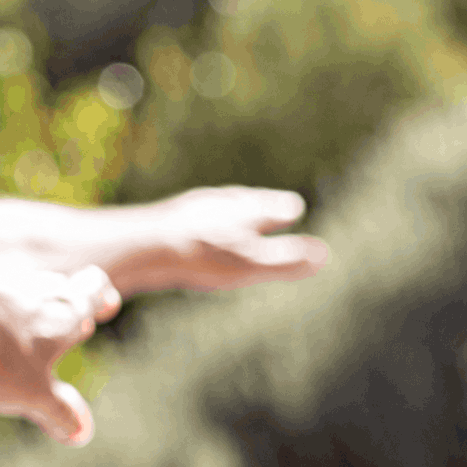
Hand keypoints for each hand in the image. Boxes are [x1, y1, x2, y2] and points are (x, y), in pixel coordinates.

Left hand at [0, 265, 119, 445]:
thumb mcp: (32, 396)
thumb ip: (59, 412)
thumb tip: (82, 432)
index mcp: (62, 313)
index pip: (94, 289)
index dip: (100, 298)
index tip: (101, 308)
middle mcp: (34, 287)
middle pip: (58, 286)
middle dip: (62, 305)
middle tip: (60, 328)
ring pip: (21, 284)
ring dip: (24, 302)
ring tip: (12, 331)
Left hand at [129, 187, 327, 291]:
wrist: (142, 245)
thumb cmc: (201, 255)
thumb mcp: (250, 263)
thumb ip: (285, 260)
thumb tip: (323, 256)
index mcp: (241, 212)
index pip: (270, 208)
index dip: (282, 210)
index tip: (294, 206)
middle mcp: (216, 205)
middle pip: (243, 202)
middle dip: (259, 204)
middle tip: (272, 203)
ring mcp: (187, 211)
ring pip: (215, 207)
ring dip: (229, 210)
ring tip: (233, 212)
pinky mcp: (161, 223)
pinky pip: (186, 220)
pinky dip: (200, 222)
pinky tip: (191, 230)